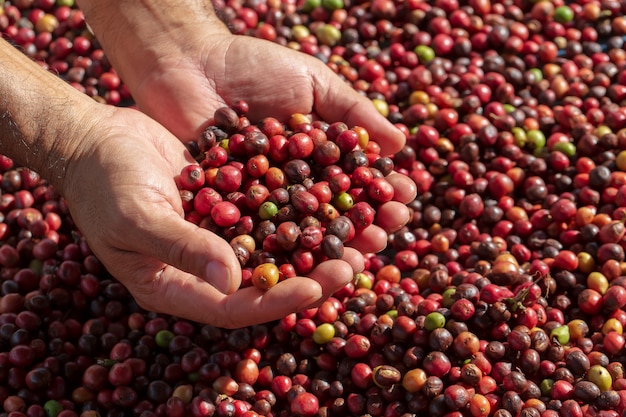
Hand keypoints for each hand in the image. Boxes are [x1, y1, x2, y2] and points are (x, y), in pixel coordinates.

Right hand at [62, 105, 361, 327]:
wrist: (93, 138)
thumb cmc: (101, 183)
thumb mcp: (136, 217)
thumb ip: (183, 248)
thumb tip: (233, 281)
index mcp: (178, 285)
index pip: (236, 305)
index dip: (278, 299)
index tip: (319, 287)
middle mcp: (205, 265)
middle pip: (266, 279)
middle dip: (312, 272)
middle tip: (357, 261)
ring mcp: (220, 231)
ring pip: (276, 244)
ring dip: (316, 238)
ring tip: (360, 229)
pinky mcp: (229, 199)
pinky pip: (270, 206)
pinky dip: (299, 202)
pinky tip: (334, 190)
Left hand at [132, 32, 416, 250]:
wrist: (189, 64)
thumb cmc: (254, 67)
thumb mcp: (311, 81)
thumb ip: (353, 110)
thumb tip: (400, 142)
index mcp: (318, 155)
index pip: (356, 180)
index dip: (381, 192)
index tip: (404, 200)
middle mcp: (294, 183)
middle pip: (333, 212)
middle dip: (361, 226)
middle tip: (381, 236)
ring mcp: (262, 200)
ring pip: (299, 230)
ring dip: (326, 247)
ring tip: (352, 257)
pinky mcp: (228, 210)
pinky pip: (254, 233)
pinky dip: (276, 249)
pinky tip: (300, 262)